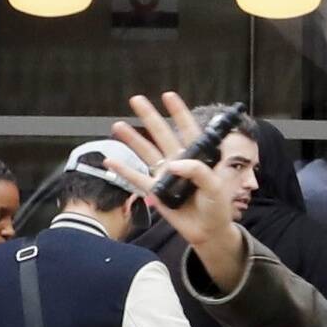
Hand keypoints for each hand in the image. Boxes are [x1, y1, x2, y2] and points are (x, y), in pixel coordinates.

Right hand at [109, 92, 248, 287]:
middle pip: (162, 134)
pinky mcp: (155, 192)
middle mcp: (179, 161)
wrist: (207, 231)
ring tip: (118, 125)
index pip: (188, 129)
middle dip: (149, 116)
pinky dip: (123, 171)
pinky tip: (109, 161)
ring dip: (132, 139)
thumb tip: (173, 164)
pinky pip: (137, 179)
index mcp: (197, 156)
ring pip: (146, 152)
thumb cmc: (217, 207)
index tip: (168, 96)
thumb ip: (198, 172)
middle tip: (136, 99)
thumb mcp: (215, 187)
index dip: (179, 112)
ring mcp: (165, 175)